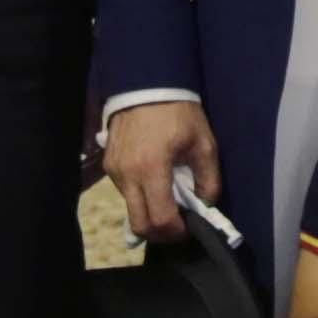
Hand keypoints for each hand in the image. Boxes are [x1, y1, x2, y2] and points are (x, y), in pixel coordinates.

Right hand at [102, 99, 219, 241]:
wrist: (147, 84)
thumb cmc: (178, 112)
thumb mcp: (203, 143)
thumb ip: (208, 179)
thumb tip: (206, 204)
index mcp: (152, 169)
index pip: (161, 218)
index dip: (177, 231)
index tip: (189, 228)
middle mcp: (128, 175)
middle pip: (140, 224)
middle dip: (161, 233)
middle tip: (178, 226)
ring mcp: (114, 171)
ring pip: (130, 209)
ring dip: (149, 214)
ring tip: (168, 201)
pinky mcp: (109, 165)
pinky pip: (124, 192)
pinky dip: (140, 198)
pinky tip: (154, 185)